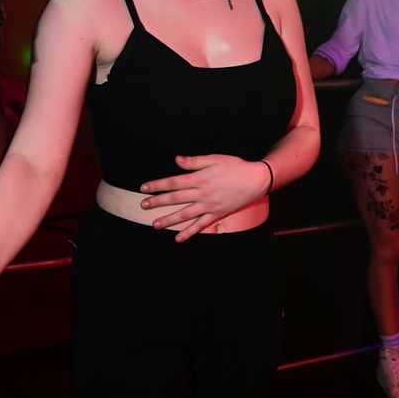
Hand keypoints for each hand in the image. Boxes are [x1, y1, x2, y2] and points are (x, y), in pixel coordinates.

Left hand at [139, 154, 270, 241]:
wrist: (255, 180)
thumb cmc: (234, 166)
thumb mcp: (215, 159)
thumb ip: (194, 161)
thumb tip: (177, 159)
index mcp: (199, 178)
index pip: (173, 182)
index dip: (158, 185)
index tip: (144, 188)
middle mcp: (202, 194)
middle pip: (175, 199)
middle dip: (158, 202)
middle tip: (143, 205)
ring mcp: (209, 206)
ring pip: (185, 214)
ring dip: (169, 219)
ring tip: (155, 224)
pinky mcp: (216, 214)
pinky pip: (200, 225)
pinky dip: (189, 233)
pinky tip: (178, 239)